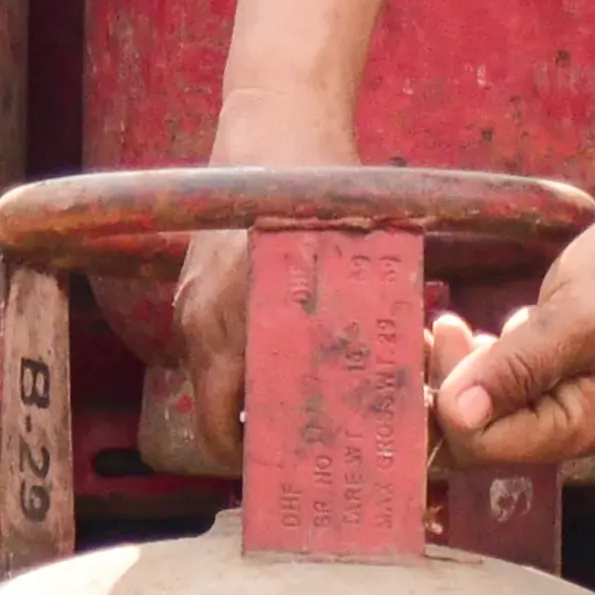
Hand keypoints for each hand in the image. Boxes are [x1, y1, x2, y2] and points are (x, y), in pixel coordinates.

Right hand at [166, 92, 364, 452]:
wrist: (274, 121)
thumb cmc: (321, 187)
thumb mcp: (355, 258)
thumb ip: (366, 324)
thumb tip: (402, 390)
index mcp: (232, 319)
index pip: (223, 426)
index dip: (261, 459)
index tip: (306, 473)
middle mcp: (201, 318)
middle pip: (223, 411)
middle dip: (268, 434)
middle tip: (321, 452)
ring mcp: (192, 302)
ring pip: (222, 379)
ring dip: (262, 397)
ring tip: (319, 408)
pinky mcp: (195, 285)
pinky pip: (219, 344)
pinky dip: (251, 360)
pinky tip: (299, 357)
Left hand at [429, 179, 594, 469]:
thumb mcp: (575, 319)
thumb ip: (515, 369)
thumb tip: (457, 415)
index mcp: (580, 425)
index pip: (485, 444)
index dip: (450, 403)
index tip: (446, 339)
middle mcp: (570, 421)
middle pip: (483, 431)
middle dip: (449, 386)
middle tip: (441, 326)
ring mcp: (566, 393)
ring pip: (490, 404)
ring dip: (463, 369)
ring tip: (455, 323)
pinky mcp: (562, 363)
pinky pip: (508, 378)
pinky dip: (487, 356)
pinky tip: (492, 326)